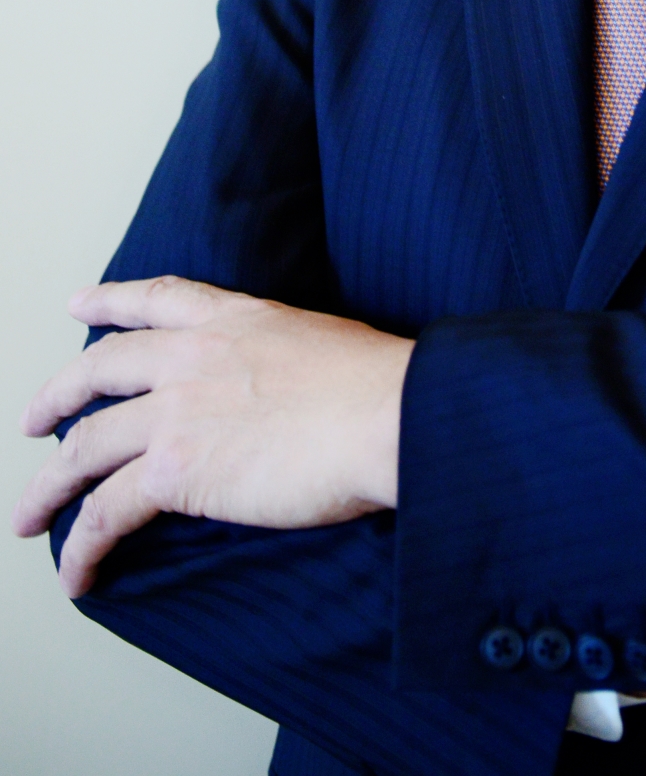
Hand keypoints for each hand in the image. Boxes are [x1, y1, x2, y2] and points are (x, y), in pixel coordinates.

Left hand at [13, 276, 413, 597]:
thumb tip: (285, 387)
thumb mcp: (320, 339)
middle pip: (98, 370)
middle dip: (56, 398)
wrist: (386, 415)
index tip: (78, 303)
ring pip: (84, 449)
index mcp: (233, 317)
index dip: (109, 300)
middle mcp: (193, 354)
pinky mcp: (175, 472)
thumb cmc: (377, 385)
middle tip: (32, 421)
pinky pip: (105, 514)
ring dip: (46, 489)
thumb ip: (279, 355)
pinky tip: (74, 572)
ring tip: (27, 515)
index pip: (156, 298)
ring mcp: (177, 411)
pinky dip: (80, 548)